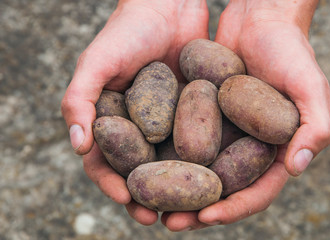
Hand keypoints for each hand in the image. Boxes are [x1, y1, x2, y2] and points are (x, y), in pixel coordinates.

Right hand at [61, 0, 208, 225]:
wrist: (168, 4)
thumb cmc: (127, 30)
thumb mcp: (96, 62)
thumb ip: (79, 99)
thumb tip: (77, 146)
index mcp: (113, 121)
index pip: (109, 162)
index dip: (114, 185)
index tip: (128, 203)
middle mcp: (141, 126)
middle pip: (143, 170)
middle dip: (149, 197)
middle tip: (159, 219)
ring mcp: (170, 121)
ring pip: (173, 163)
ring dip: (179, 189)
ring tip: (189, 210)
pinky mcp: (197, 112)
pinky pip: (201, 141)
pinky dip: (206, 161)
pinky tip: (216, 177)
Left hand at [161, 0, 329, 230]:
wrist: (259, 18)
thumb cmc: (289, 49)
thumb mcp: (309, 84)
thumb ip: (313, 125)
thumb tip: (297, 167)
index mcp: (273, 150)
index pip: (256, 191)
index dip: (233, 208)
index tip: (206, 217)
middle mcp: (245, 147)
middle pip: (221, 189)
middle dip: (196, 210)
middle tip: (170, 223)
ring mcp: (222, 132)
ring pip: (197, 170)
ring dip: (175, 190)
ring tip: (150, 203)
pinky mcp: (201, 115)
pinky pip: (182, 140)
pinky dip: (166, 156)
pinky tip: (144, 165)